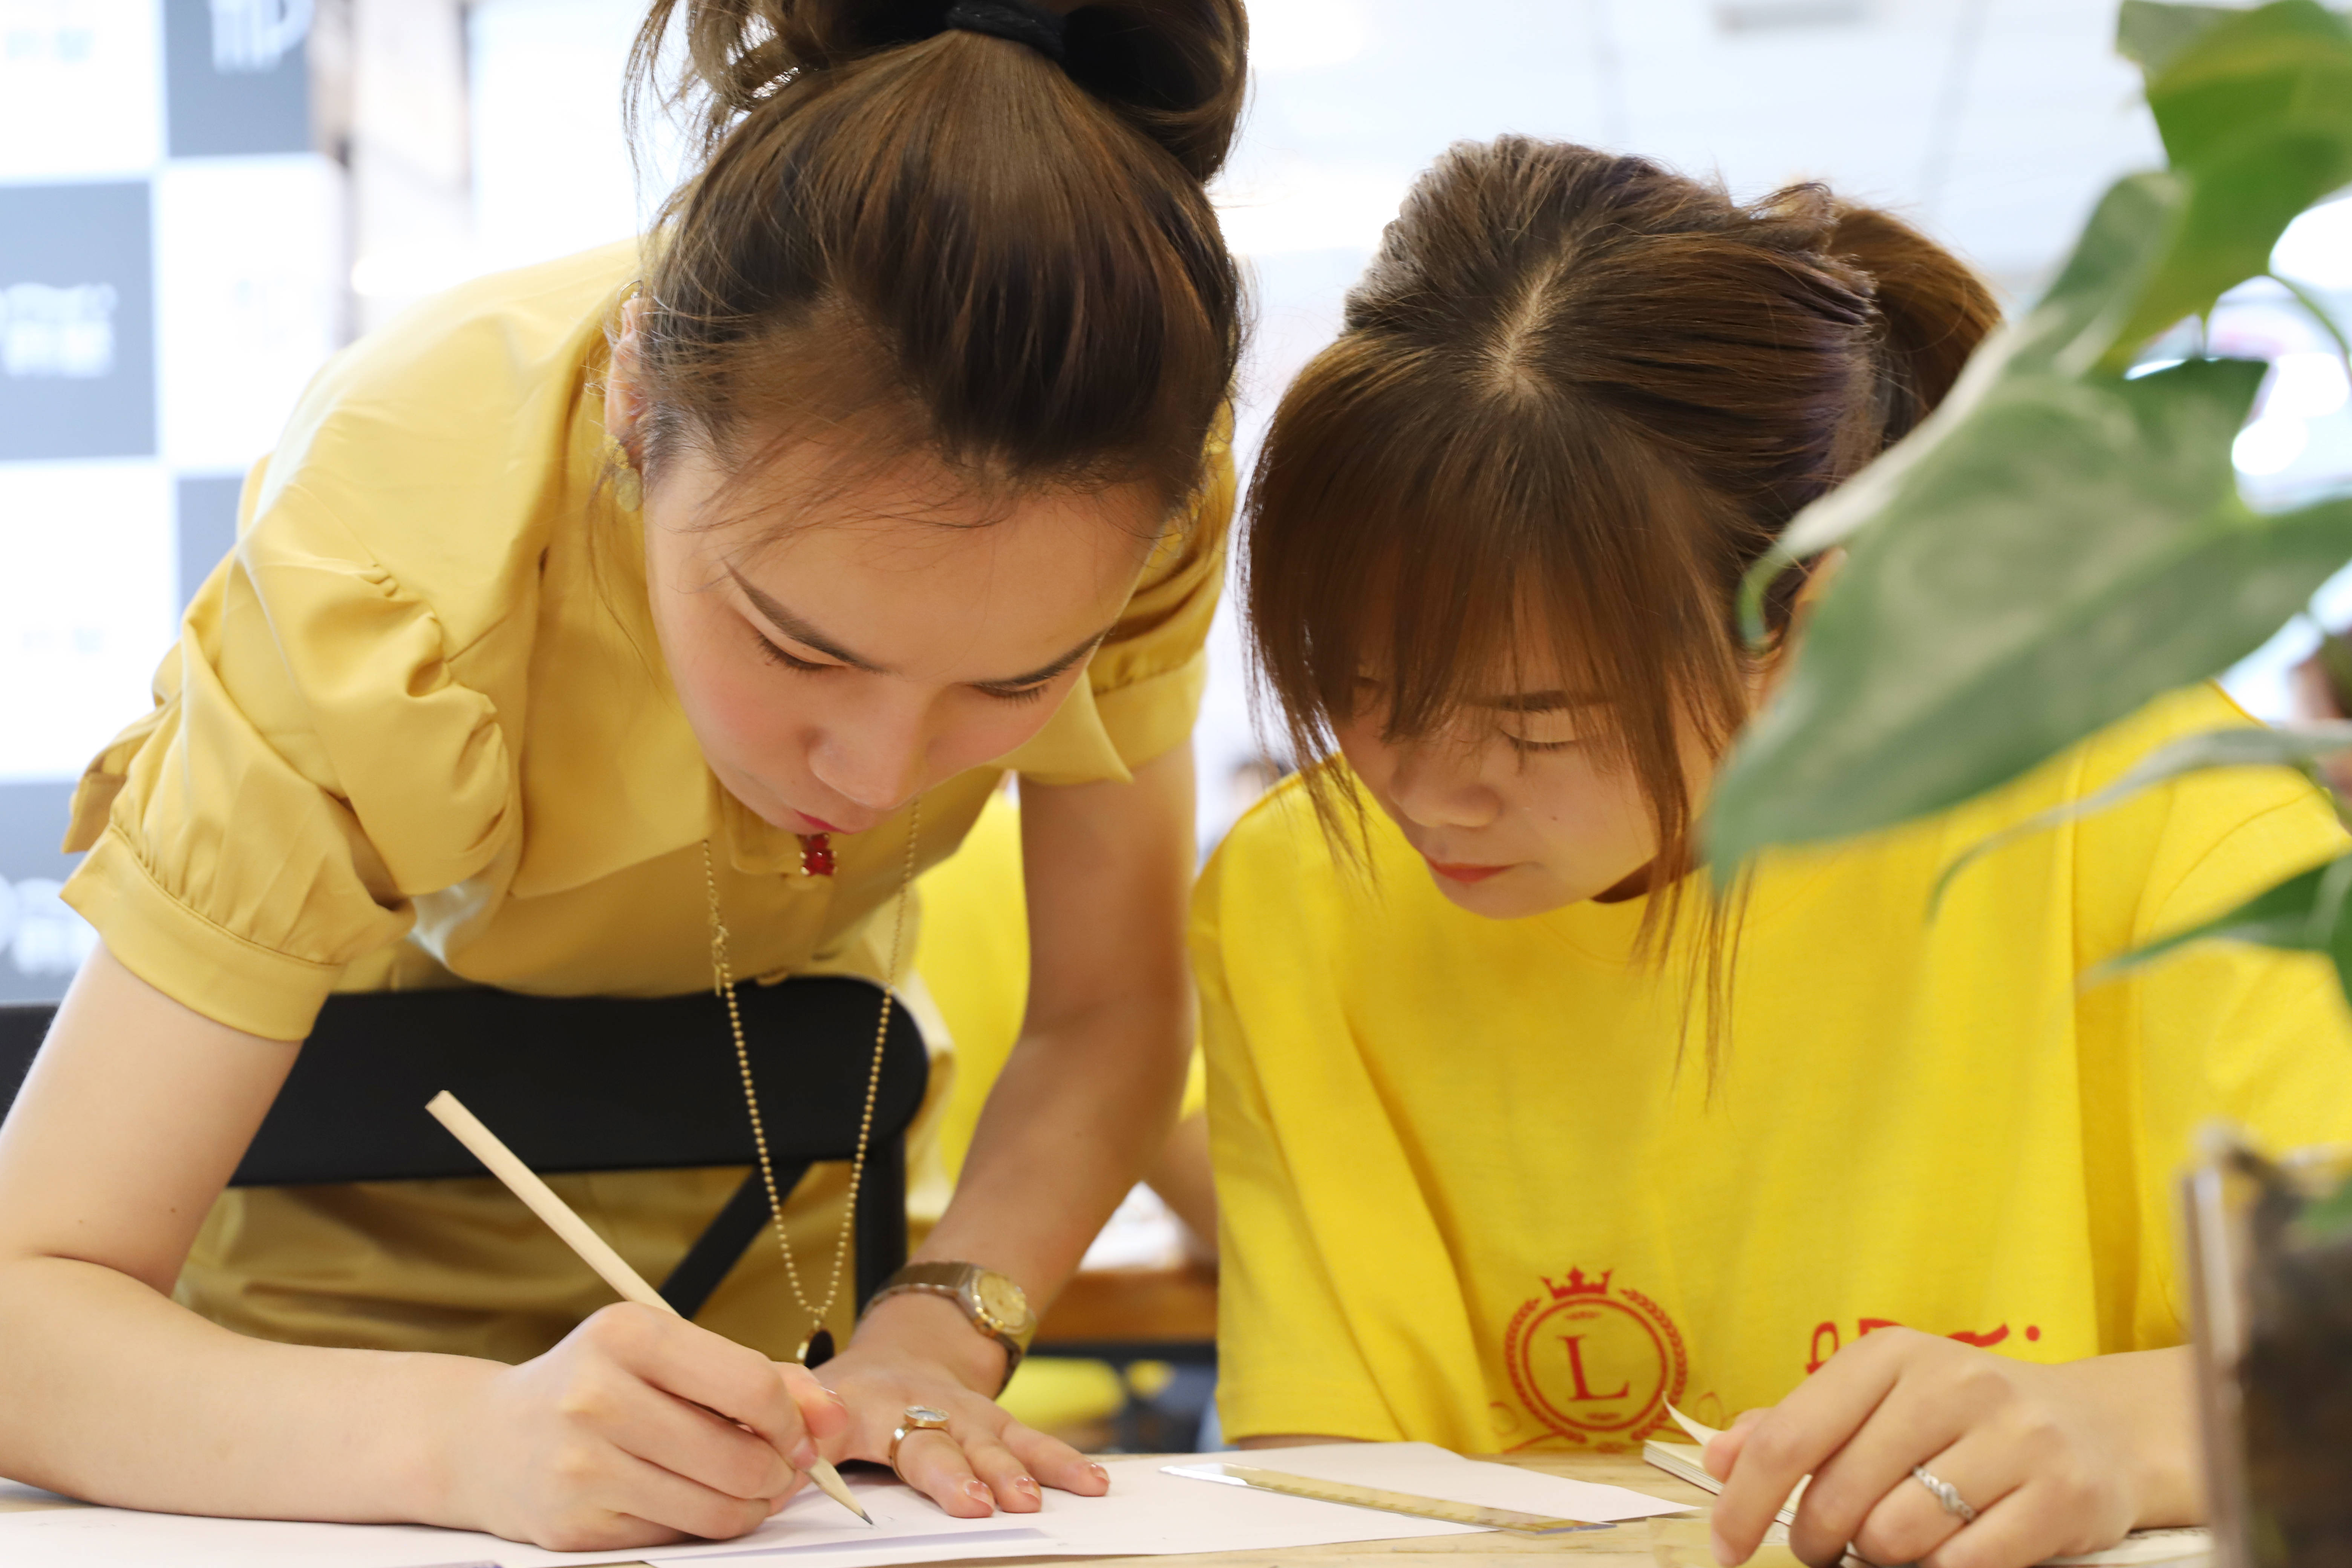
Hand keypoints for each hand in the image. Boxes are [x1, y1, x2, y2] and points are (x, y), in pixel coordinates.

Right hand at [439, 1302, 849, 1550]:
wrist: (488, 1439)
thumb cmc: (599, 1386)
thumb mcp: (671, 1355)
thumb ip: (761, 1376)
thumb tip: (832, 1415)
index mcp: (628, 1335)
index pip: (751, 1384)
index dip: (794, 1420)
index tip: (800, 1434)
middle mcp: (598, 1397)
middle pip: (742, 1457)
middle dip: (781, 1472)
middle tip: (781, 1469)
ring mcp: (582, 1465)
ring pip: (717, 1508)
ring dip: (753, 1507)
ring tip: (750, 1489)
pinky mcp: (575, 1526)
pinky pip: (678, 1537)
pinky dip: (706, 1526)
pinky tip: (695, 1501)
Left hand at [819, 1293, 1109, 1516]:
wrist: (900, 1355)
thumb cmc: (842, 1401)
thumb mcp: (803, 1411)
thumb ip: (794, 1445)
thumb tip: (773, 1484)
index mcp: (857, 1406)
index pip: (867, 1433)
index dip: (875, 1461)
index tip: (905, 1485)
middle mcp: (918, 1404)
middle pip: (940, 1439)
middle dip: (959, 1472)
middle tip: (979, 1503)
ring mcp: (965, 1413)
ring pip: (994, 1439)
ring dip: (1015, 1470)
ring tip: (1032, 1499)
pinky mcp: (997, 1424)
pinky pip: (1032, 1441)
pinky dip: (1062, 1461)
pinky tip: (1090, 1481)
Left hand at [1704, 1332, 2197, 1567]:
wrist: (2094, 1428)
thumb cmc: (1959, 1421)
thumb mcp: (1874, 1402)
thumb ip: (1794, 1428)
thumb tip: (1717, 1459)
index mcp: (1889, 1355)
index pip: (1789, 1437)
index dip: (1743, 1502)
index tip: (1723, 1548)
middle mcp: (1951, 1383)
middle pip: (1839, 1497)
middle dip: (1817, 1540)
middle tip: (1829, 1546)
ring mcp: (2012, 1437)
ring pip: (1896, 1536)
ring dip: (1882, 1557)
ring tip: (1896, 1540)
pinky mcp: (2060, 1494)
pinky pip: (1963, 1564)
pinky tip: (1948, 1551)